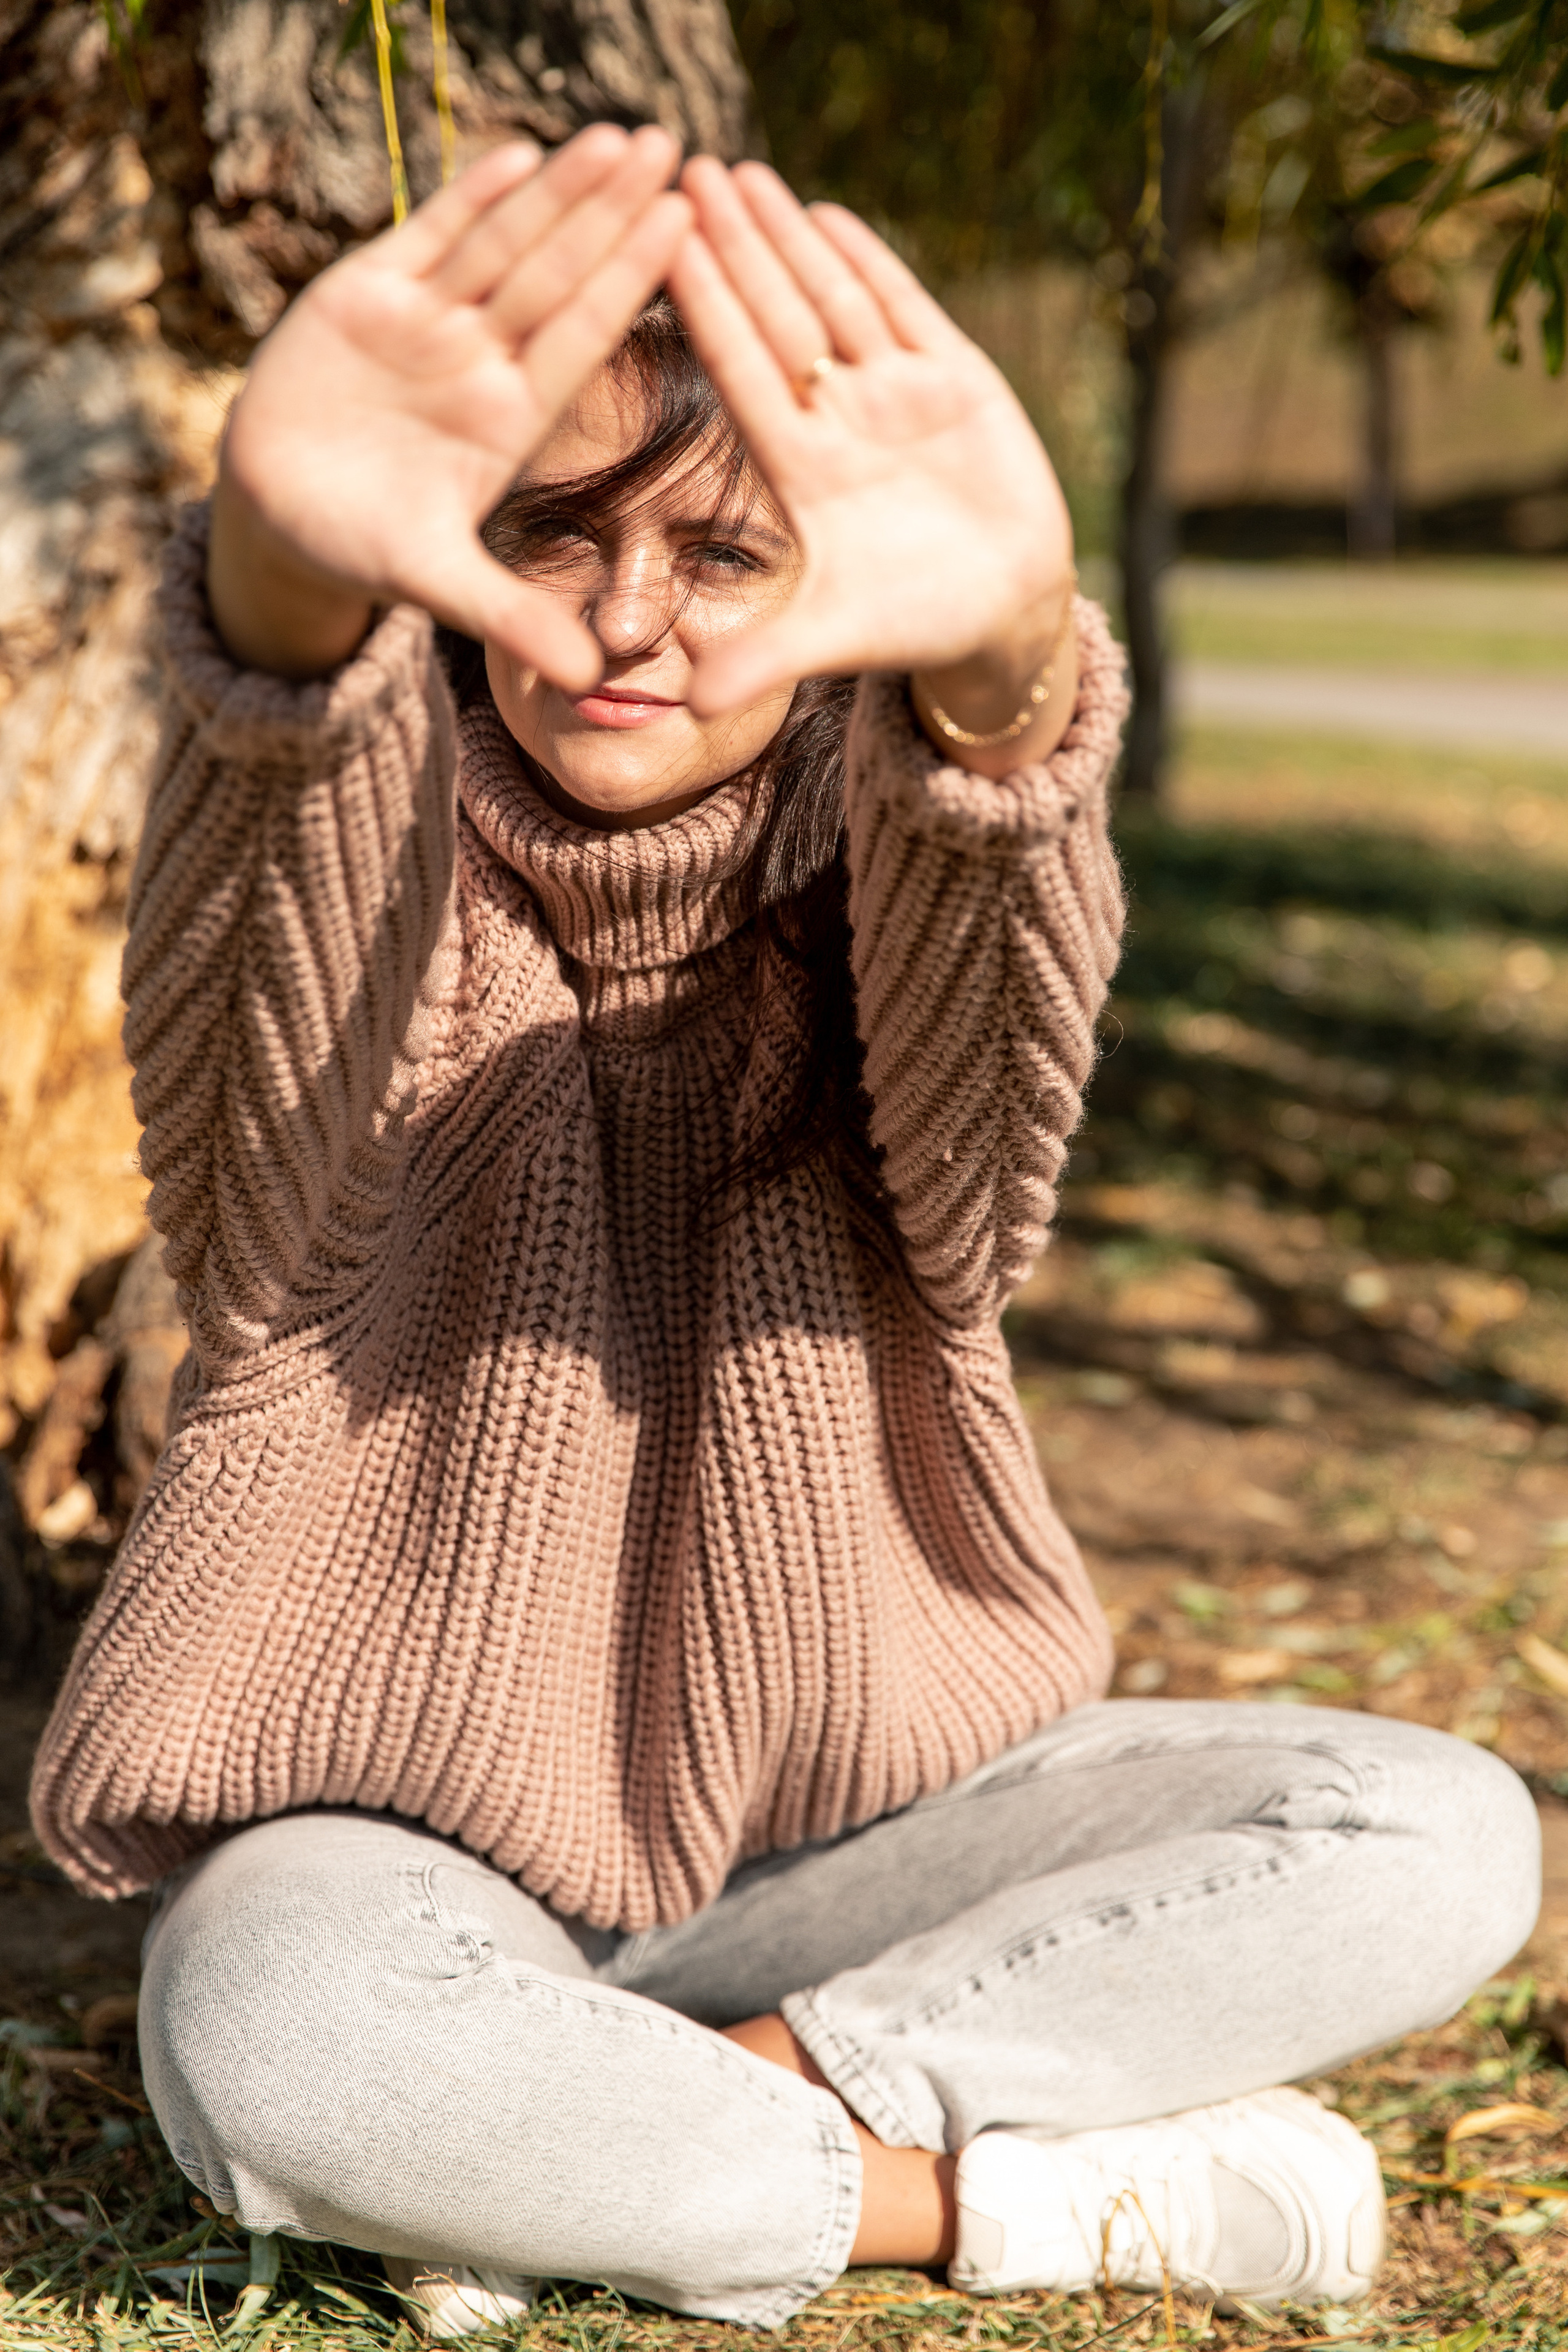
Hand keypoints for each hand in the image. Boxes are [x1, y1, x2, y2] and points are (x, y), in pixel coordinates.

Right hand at [208, 126, 690, 682]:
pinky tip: (518, 154)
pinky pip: (430, 236)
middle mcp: (480, 361)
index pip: (582, 338)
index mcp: (509, 420)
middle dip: (614, 213)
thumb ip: (512, 619)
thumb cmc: (362, 547)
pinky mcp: (368, 294)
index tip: (686, 230)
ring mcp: (428, 322)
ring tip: (620, 138)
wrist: (277, 514)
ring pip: (504, 242)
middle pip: (558, 274)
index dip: (630, 282)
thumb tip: (590, 683)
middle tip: (680, 150)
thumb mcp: (437, 585)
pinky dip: (469, 197)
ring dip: (559, 190)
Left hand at [668, 162, 1076, 757]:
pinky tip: (827, 215)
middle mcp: (838, 417)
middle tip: (679, 171)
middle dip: (730, 247)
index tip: (656, 246)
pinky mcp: (957, 381)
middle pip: (773, 317)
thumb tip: (692, 707)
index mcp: (800, 466)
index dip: (703, 307)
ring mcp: (896, 393)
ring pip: (830, 298)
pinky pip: (904, 310)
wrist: (1002, 613)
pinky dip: (869, 264)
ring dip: (786, 238)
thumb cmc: (914, 624)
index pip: (740, 371)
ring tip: (738, 172)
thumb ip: (763, 660)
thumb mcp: (833, 641)